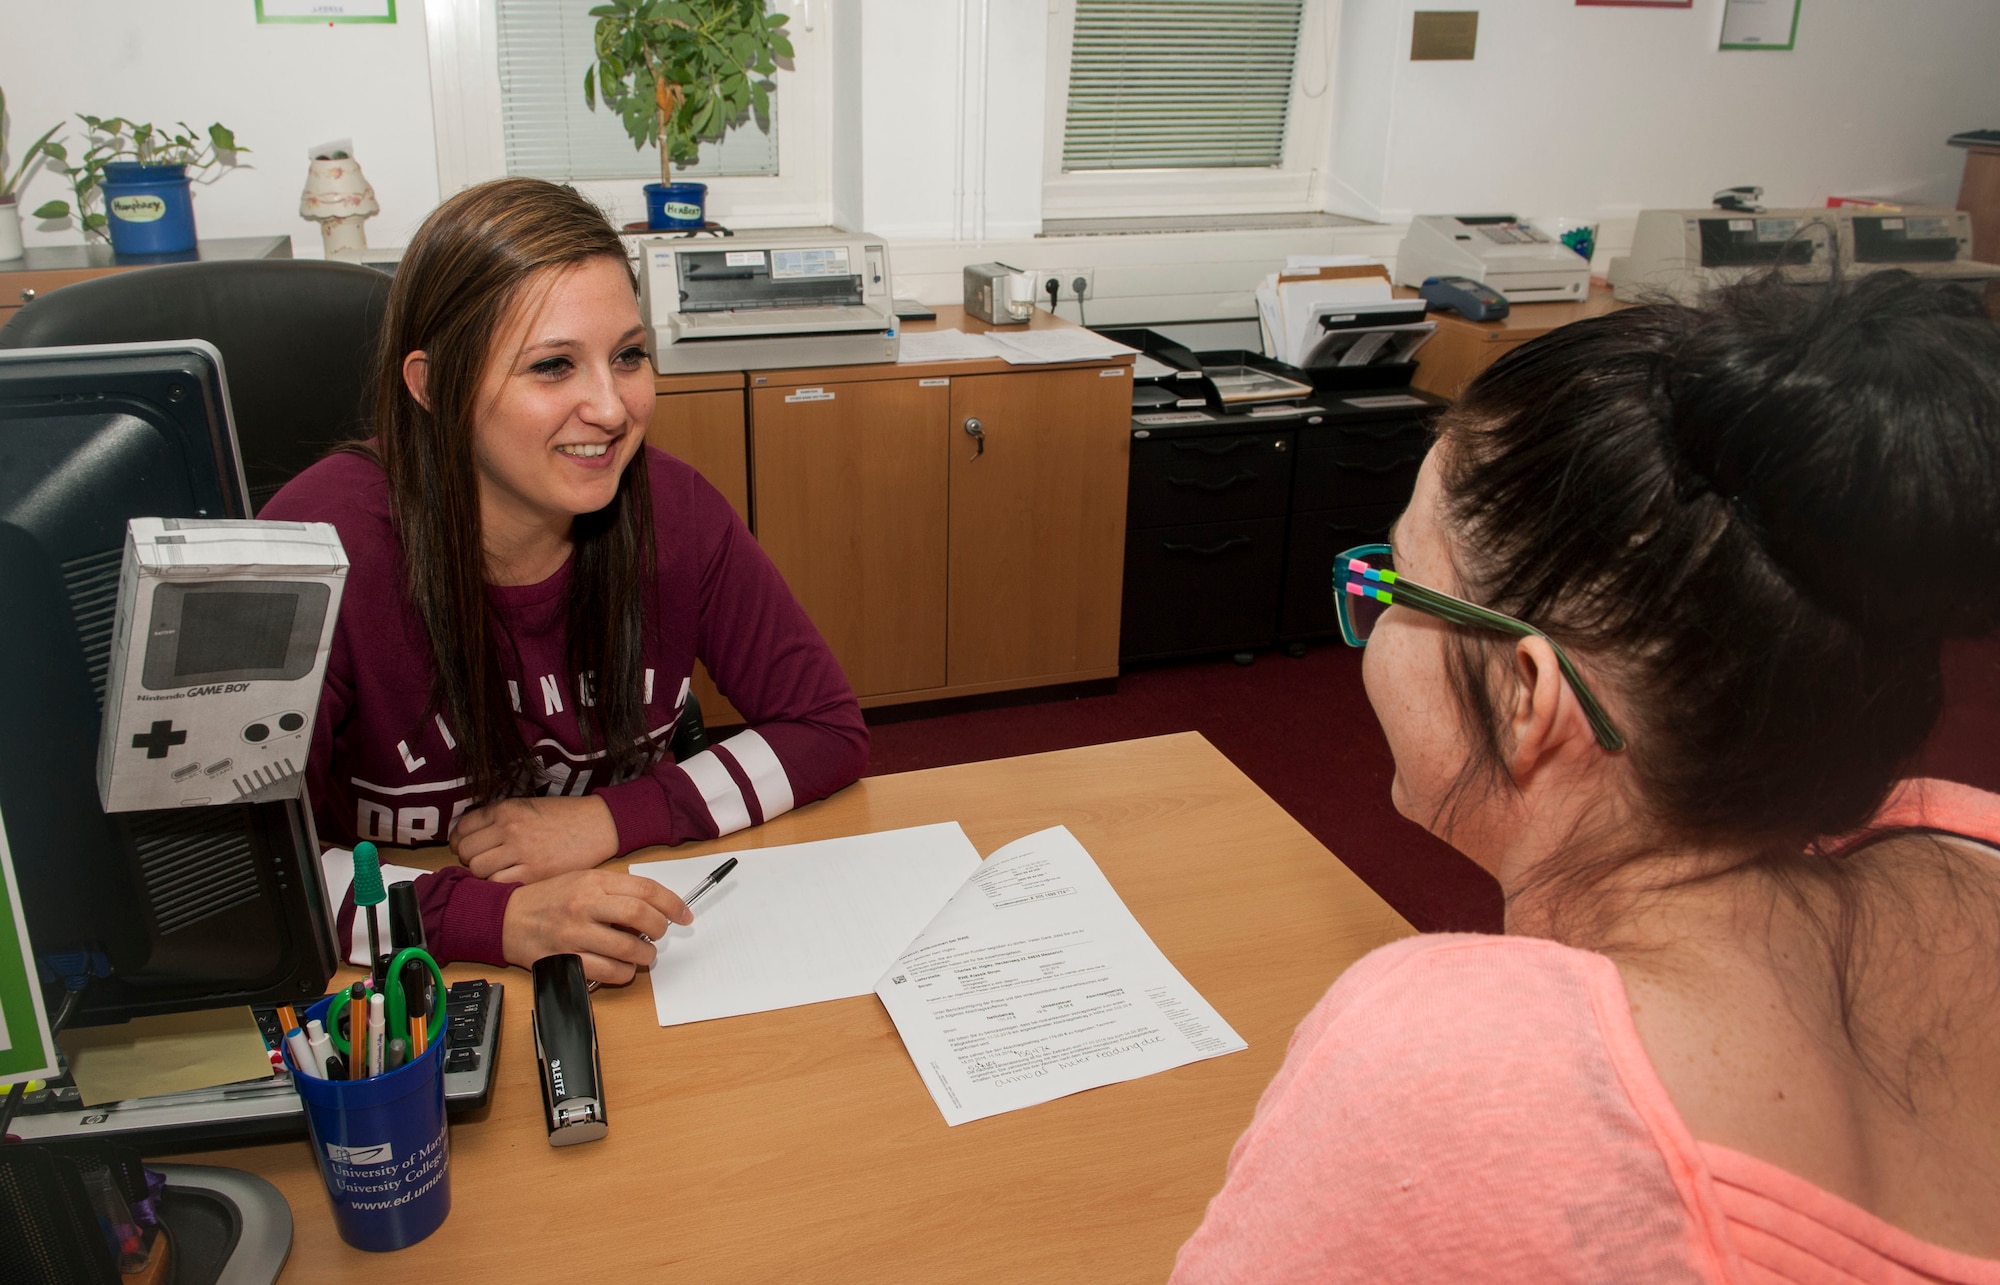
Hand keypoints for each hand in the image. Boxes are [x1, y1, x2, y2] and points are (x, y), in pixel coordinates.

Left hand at [453, 795, 619, 883]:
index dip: (460, 842)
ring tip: (497, 873)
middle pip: (466, 851)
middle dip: (470, 859)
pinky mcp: (533, 871)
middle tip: (483, 863)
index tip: (467, 848)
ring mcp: (520, 850)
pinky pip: (498, 883)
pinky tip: (509, 881)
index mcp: (505, 809)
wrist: (598, 825)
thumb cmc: (564, 817)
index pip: (462, 828)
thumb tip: (469, 837)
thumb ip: (499, 818)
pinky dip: (498, 885)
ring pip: (478, 869)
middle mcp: (509, 827)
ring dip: (482, 874)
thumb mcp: (527, 807)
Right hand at [500, 869, 690, 984]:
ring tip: (642, 954)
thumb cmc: (547, 899)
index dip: (672, 903)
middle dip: (660, 929)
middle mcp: (586, 904)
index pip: (645, 889)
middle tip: (659, 935)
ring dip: (645, 955)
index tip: (684, 915)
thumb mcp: (582, 880)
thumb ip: (615, 890)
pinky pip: (608, 972)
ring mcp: (576, 933)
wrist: (504, 918)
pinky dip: (623, 974)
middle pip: (641, 916)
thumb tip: (654, 907)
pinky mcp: (566, 958)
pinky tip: (622, 968)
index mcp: (594, 881)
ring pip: (628, 948)